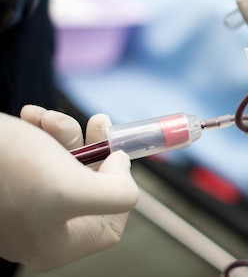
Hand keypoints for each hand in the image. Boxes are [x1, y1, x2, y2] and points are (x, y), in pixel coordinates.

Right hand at [0, 106, 137, 268]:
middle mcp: (42, 227)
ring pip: (68, 163)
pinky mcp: (12, 179)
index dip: (120, 190)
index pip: (111, 225)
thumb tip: (122, 171)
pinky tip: (31, 117)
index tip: (116, 158)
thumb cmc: (9, 169)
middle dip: (96, 149)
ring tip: (45, 118)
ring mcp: (25, 203)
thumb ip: (116, 195)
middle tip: (100, 122)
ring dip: (65, 132)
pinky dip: (42, 129)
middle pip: (92, 188)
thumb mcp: (74, 188)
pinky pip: (41, 153)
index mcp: (56, 244)